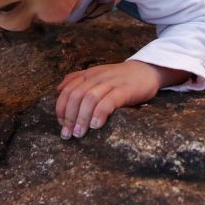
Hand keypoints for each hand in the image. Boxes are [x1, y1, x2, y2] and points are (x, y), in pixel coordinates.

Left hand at [55, 60, 190, 138]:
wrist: (146, 71)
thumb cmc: (119, 78)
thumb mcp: (97, 75)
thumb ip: (77, 79)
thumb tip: (58, 89)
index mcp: (88, 75)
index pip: (68, 90)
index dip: (61, 108)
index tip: (61, 124)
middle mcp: (97, 77)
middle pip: (76, 95)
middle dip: (69, 116)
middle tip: (68, 134)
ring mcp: (111, 83)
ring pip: (89, 98)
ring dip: (81, 118)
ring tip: (79, 133)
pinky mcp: (125, 90)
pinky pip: (109, 101)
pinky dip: (100, 114)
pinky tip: (96, 125)